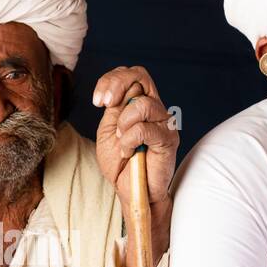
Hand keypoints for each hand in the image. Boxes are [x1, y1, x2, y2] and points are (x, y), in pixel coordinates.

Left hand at [92, 66, 179, 266]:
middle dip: (116, 86)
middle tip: (104, 105)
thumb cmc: (121, 165)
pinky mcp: (168, 139)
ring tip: (122, 142)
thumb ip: (113, 110)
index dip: (112, 80)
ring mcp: (164, 122)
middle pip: (140, 76)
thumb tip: (117, 94)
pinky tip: (129, 153)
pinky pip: (144, 128)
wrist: (132, 192)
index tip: (98, 101)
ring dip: (123, 124)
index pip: (131, 74)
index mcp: (138, 104)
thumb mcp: (108, 132)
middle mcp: (154, 108)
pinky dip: (129, 141)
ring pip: (141, 103)